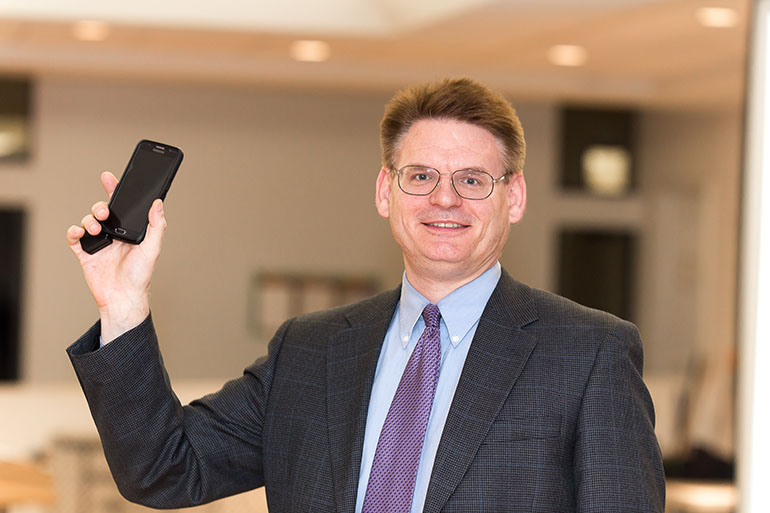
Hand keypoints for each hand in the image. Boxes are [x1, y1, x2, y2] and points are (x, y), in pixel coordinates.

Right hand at [66, 171, 166, 341]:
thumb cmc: (141, 276)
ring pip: (88, 221)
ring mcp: (99, 244)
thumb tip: (158, 203)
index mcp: (129, 231)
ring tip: (96, 229)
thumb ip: (156, 226)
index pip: (122, 207)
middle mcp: (114, 235)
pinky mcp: (85, 254)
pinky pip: (74, 238)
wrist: (124, 298)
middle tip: (104, 212)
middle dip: (100, 206)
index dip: (115, 191)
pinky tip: (80, 232)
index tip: (109, 177)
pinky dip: (74, 231)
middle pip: (102, 211)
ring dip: (89, 220)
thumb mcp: (153, 249)